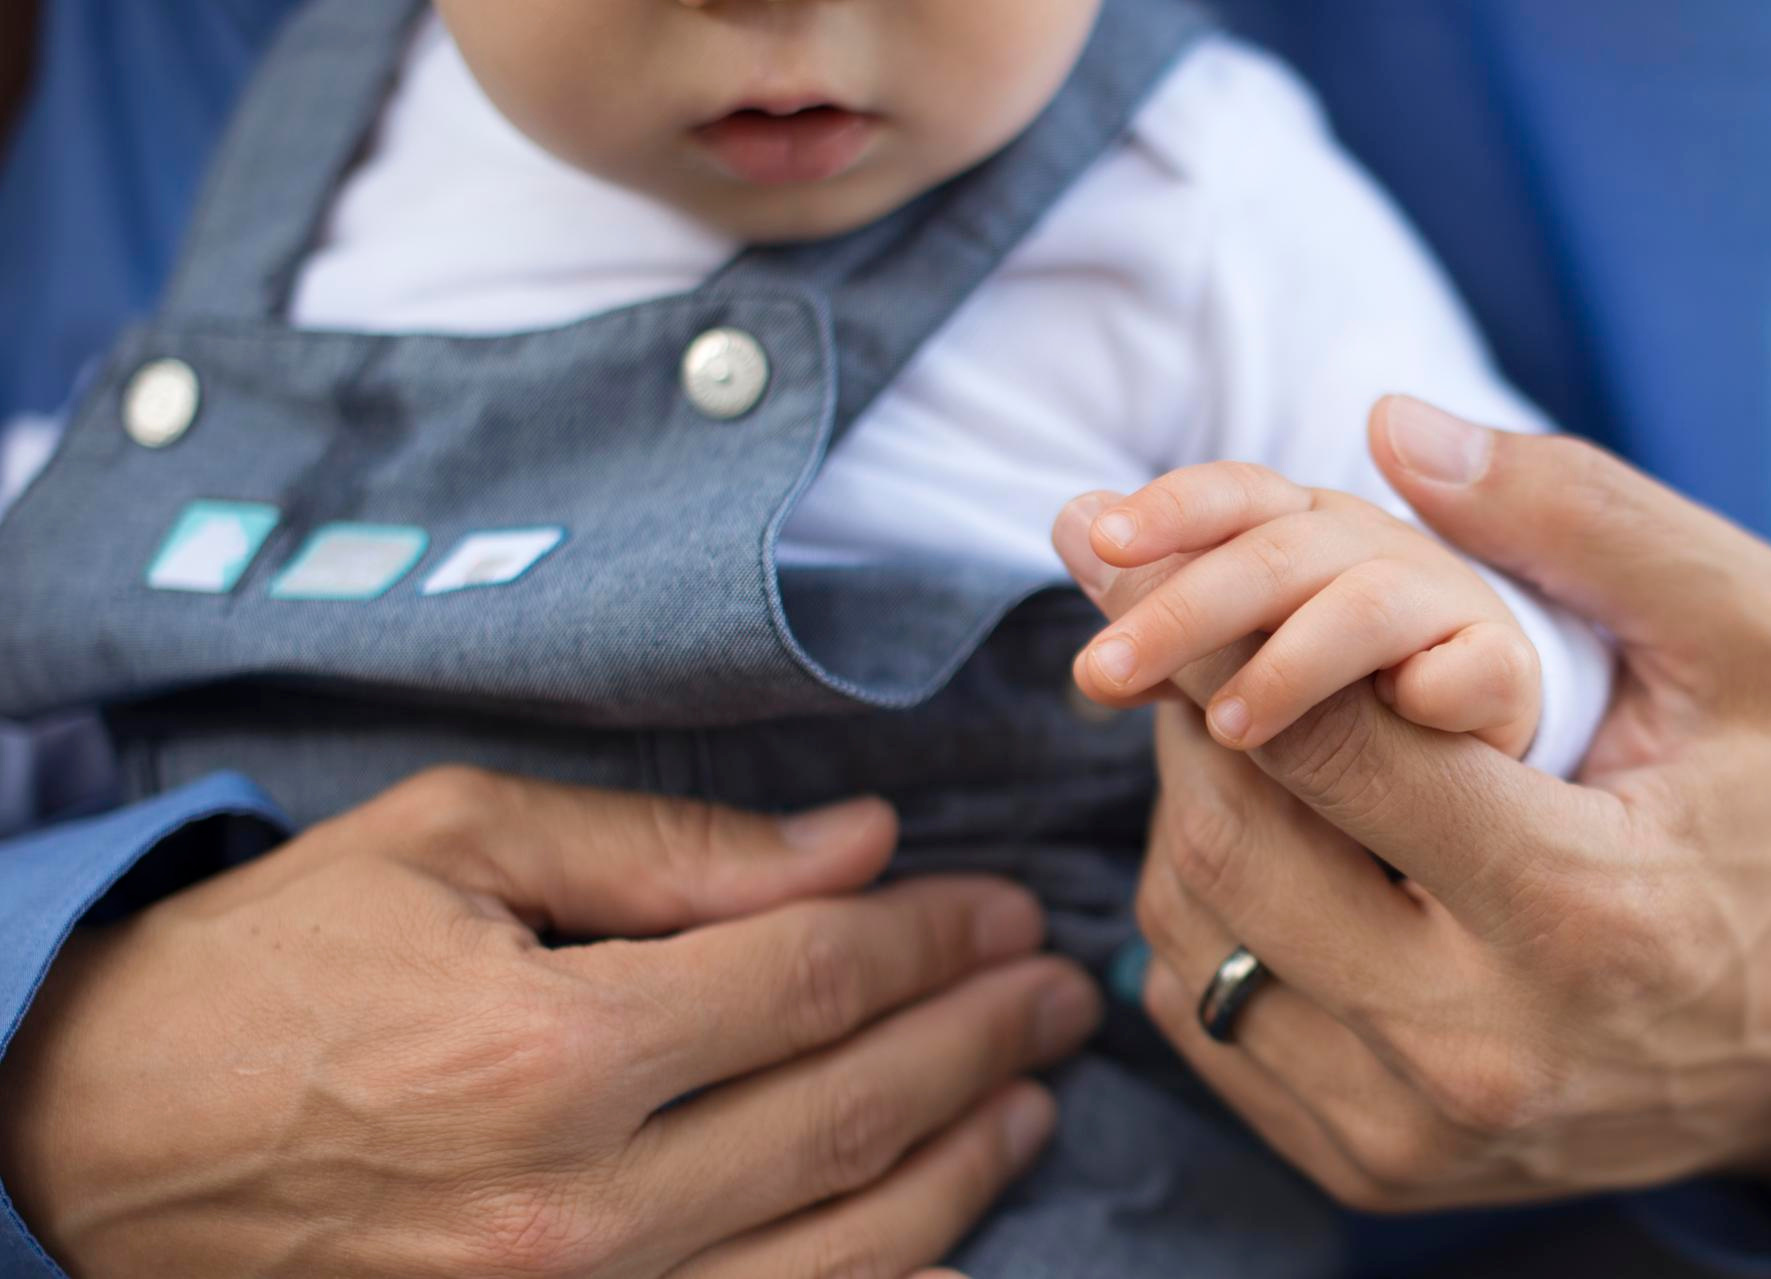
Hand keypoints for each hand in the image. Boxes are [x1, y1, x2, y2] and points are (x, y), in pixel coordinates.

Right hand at [0, 767, 1100, 1276]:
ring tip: (1028, 1099)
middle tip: (1057, 991)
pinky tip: (951, 1249)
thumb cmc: (270, 967)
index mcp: (552, 1047)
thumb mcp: (451, 846)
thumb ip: (669, 852)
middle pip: (851, 1113)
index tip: (1005, 910)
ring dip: (960, 1168)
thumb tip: (857, 844)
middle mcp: (578, 1201)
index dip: (934, 941)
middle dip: (978, 1043)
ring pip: (841, 1248)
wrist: (95, 1135)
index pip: (814, 980)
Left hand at [1051, 397, 1770, 1211]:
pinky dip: (1200, 914)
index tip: (1168, 562)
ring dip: (1185, 805)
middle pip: (1229, 846)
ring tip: (1238, 732)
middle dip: (1188, 715)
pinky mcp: (1361, 1170)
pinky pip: (1200, 1016)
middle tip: (1192, 641)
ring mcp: (1407, 1130)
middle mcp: (1476, 1048)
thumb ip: (1591, 519)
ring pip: (1192, 936)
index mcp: (1576, 908)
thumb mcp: (1750, 646)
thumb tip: (1393, 426)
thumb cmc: (1765, 816)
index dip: (1225, 635)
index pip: (1332, 749)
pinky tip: (1272, 845)